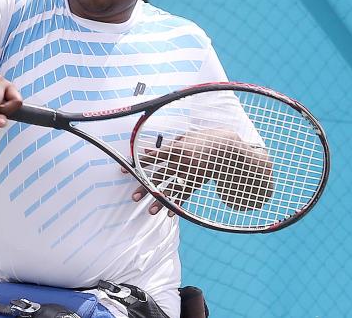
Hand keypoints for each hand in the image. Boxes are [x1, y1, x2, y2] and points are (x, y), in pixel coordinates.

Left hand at [131, 129, 273, 214]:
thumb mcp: (184, 138)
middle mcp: (183, 162)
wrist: (228, 147)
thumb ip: (166, 145)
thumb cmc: (202, 139)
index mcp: (177, 148)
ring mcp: (192, 173)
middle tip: (133, 197)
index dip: (138, 163)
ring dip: (161, 201)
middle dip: (146, 187)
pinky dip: (178, 203)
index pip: (153, 157)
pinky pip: (187, 194)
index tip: (124, 170)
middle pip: (160, 176)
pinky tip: (170, 213)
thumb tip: (146, 150)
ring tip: (150, 212)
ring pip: (173, 189)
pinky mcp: (199, 180)